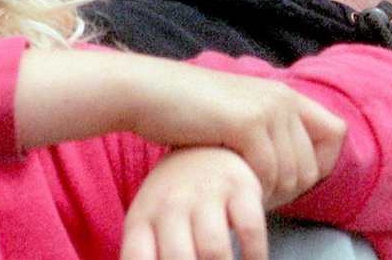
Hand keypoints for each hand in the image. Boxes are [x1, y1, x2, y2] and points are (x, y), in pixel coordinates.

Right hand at [15, 51, 344, 205]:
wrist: (150, 93)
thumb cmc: (189, 114)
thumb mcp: (239, 117)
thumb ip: (269, 133)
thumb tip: (294, 168)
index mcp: (286, 95)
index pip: (337, 133)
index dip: (321, 163)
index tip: (289, 179)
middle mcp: (283, 99)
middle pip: (314, 164)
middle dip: (290, 190)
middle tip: (257, 194)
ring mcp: (267, 110)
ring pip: (293, 174)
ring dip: (270, 193)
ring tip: (242, 190)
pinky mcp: (246, 123)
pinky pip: (268, 173)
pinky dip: (253, 188)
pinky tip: (232, 185)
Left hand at [120, 147, 266, 259]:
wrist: (205, 144)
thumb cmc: (174, 201)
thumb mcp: (150, 223)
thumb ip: (148, 254)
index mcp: (142, 218)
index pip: (135, 259)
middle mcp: (170, 203)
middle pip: (178, 259)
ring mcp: (206, 192)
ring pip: (214, 250)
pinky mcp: (240, 185)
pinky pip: (250, 229)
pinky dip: (255, 256)